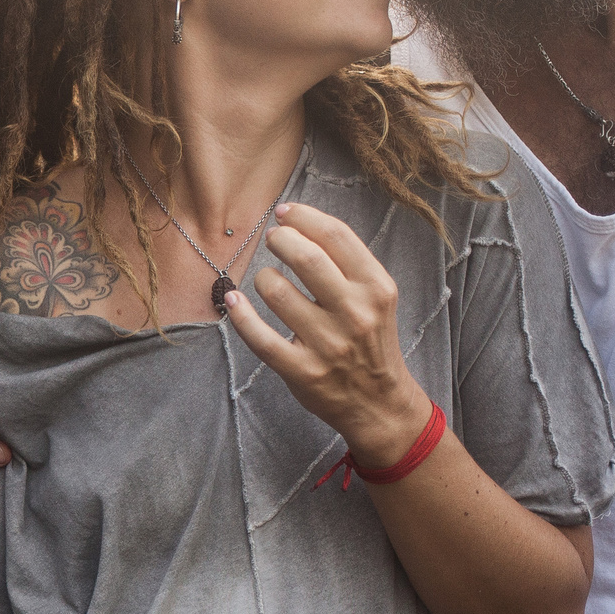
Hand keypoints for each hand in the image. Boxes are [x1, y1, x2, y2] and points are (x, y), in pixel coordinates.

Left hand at [223, 203, 429, 467]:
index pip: (337, 236)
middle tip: (272, 239)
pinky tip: (234, 299)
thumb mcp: (376, 297)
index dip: (304, 216)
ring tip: (266, 279)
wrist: (380, 402)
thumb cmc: (369, 339)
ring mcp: (328, 344)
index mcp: (376, 288)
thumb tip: (298, 221)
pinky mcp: (302, 371)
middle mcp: (355, 313)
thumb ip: (346, 262)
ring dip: (263, 278)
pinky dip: (240, 314)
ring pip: (278, 292)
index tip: (285, 212)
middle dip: (280, 239)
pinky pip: (260, 337)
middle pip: (306, 258)